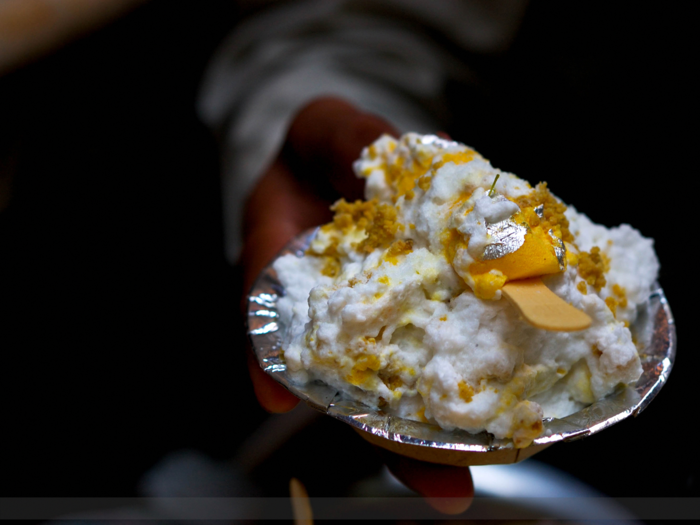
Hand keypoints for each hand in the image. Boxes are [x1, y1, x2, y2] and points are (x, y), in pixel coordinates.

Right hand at [241, 97, 472, 513]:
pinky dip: (464, 383)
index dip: (269, 356)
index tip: (275, 396)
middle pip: (341, 379)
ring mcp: (378, 320)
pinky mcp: (422, 314)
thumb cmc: (326, 148)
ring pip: (391, 386)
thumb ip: (341, 134)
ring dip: (423, 436)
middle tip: (428, 482)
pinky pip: (437, 354)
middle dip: (376, 433)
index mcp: (285, 265)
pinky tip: (504, 416)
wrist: (359, 166)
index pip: (265, 312)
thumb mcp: (322, 128)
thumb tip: (377, 151)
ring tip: (464, 482)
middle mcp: (329, 310)